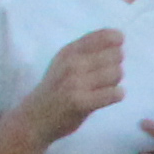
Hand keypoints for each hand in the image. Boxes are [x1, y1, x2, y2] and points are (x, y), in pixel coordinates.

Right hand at [7, 29, 129, 144]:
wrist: (34, 118)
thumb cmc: (55, 89)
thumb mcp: (64, 62)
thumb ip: (87, 49)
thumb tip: (119, 36)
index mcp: (69, 51)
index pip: (102, 36)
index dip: (116, 40)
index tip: (118, 47)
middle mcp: (72, 63)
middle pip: (115, 55)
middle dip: (116, 65)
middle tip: (105, 77)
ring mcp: (76, 82)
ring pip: (116, 73)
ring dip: (115, 82)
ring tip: (103, 89)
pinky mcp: (81, 102)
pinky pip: (113, 94)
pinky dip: (117, 95)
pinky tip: (109, 97)